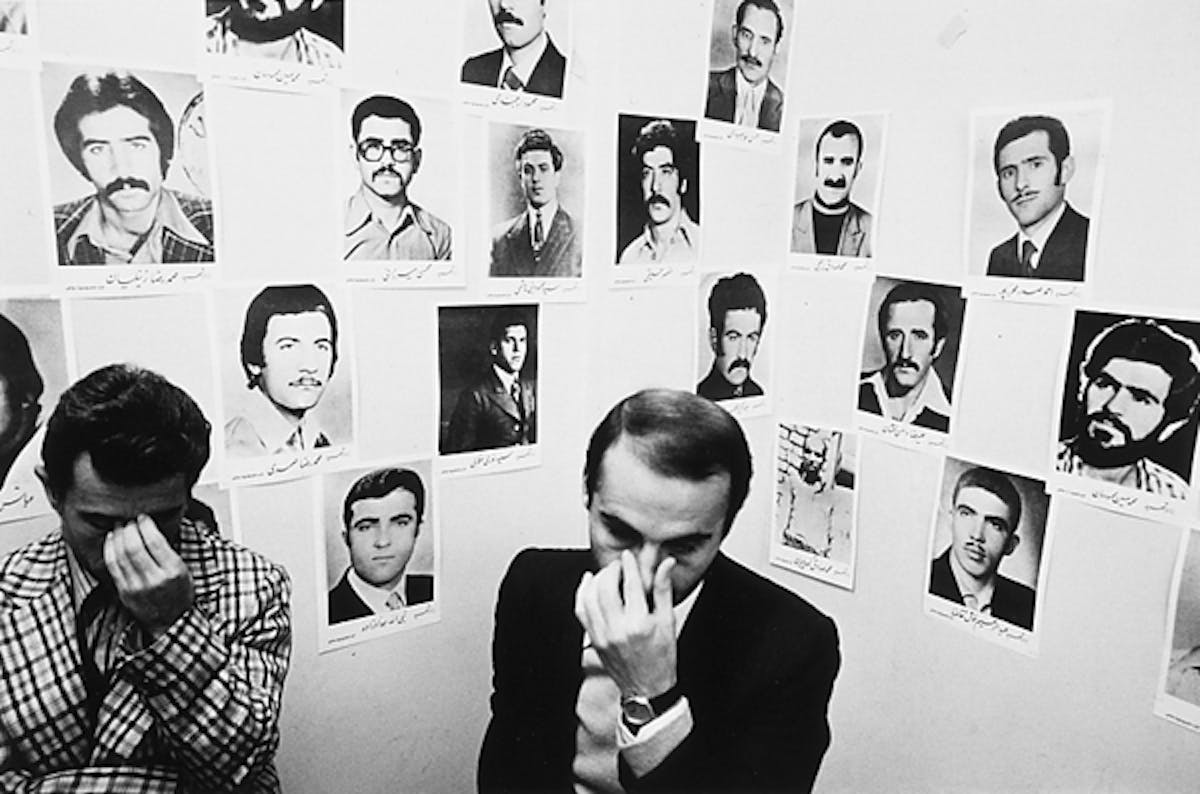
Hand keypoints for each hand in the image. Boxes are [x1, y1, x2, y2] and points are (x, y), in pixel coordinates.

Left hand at [104, 514, 194, 638]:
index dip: (145, 525)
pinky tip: (111, 540)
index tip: (143, 517)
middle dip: (129, 528)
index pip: (154, 541)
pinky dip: (110, 549)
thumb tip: (151, 527)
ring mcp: (136, 587)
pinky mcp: (124, 592)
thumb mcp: (184, 570)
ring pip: (120, 554)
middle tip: (129, 519)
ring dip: (118, 536)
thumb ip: (168, 551)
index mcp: (172, 571)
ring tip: (119, 526)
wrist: (171, 621)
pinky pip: (112, 566)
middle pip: (134, 546)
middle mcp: (154, 579)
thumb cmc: (179, 593)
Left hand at [574, 551, 676, 697]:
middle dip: (610, 570)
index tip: (628, 556)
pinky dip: (582, 594)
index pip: (631, 584)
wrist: (647, 688)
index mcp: (640, 624)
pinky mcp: (594, 640)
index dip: (629, 565)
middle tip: (618, 566)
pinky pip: (581, 611)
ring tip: (606, 574)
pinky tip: (589, 584)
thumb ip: (664, 589)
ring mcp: (603, 636)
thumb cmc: (661, 656)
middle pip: (606, 587)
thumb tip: (666, 564)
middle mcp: (618, 629)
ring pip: (589, 598)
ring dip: (596, 580)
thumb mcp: (668, 621)